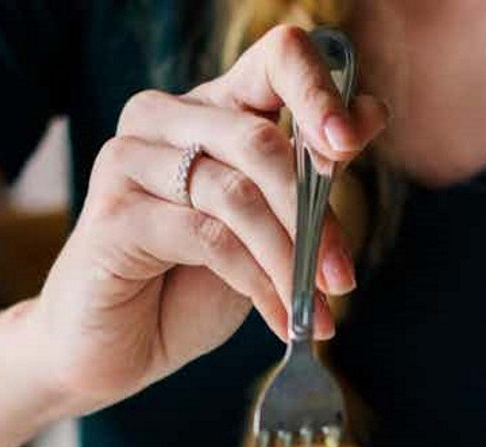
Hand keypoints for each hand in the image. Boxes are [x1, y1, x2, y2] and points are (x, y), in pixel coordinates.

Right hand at [28, 26, 388, 415]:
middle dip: (314, 218)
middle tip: (341, 279)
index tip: (349, 147)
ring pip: (237, 195)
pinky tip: (279, 320)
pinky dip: (256, 285)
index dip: (320, 94)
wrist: (115, 349)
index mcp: (210, 109)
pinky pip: (208, 239)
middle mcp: (164, 118)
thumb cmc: (187, 287)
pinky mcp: (114, 213)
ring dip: (289, 261)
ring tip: (313, 310)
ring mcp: (131, 160)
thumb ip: (306, 178)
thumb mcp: (264, 231)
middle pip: (262, 142)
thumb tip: (371, 116)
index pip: (276, 59)